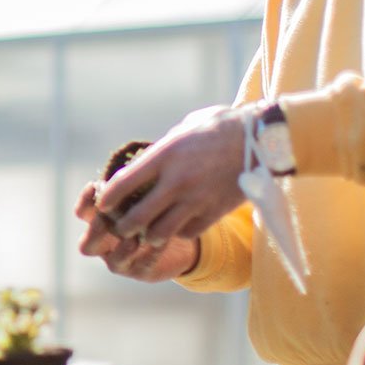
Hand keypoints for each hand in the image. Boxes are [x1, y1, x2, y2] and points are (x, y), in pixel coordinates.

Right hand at [74, 181, 198, 280]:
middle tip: (111, 217)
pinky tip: (160, 242)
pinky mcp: (143, 272)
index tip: (96, 186)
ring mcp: (123, 261)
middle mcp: (107, 244)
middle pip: (86, 245)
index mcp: (100, 221)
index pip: (82, 213)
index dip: (85, 202)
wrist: (181, 232)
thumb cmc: (157, 203)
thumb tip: (131, 162)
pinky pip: (142, 267)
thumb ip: (133, 183)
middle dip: (97, 232)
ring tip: (136, 237)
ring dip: (123, 249)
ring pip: (113, 262)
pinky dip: (150, 254)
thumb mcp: (145, 191)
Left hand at [98, 105, 248, 245]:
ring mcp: (196, 200)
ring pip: (161, 232)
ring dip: (150, 236)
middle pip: (137, 217)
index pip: (123, 184)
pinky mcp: (215, 212)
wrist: (262, 140)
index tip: (102, 205)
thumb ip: (163, 150)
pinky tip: (177, 227)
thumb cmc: (219, 127)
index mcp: (164, 156)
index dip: (107, 198)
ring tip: (145, 234)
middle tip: (119, 228)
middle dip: (123, 227)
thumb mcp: (183, 130)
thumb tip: (146, 161)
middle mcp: (176, 181)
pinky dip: (179, 232)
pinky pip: (188, 232)